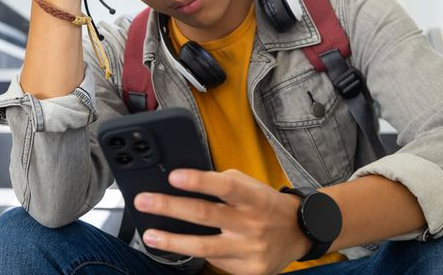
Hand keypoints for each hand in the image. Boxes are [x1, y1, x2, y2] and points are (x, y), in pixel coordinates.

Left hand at [134, 169, 310, 274]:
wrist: (298, 233)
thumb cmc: (266, 205)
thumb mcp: (251, 186)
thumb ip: (223, 184)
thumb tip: (184, 183)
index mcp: (254, 198)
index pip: (225, 187)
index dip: (199, 181)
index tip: (173, 176)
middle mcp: (253, 224)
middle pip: (205, 215)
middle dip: (169, 207)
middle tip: (144, 201)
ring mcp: (250, 250)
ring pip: (203, 246)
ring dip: (172, 241)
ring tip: (150, 235)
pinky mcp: (248, 270)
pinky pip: (214, 262)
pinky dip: (194, 253)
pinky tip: (180, 247)